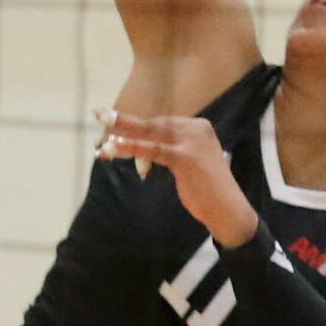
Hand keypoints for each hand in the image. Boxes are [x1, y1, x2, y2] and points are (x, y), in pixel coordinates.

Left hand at [95, 108, 260, 246]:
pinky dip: (133, 146)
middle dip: (123, 126)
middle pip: (152, 126)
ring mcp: (192, 141)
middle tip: (97, 114)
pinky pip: (154, 150)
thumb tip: (135, 150)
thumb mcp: (187, 164)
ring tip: (101, 125)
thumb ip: (166, 151)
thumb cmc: (206, 191)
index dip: (133, 129)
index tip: (111, 131)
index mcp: (198, 126)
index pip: (159, 124)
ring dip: (122, 133)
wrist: (228, 211)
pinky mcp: (186, 157)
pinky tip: (115, 144)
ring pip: (150, 134)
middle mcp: (196, 128)